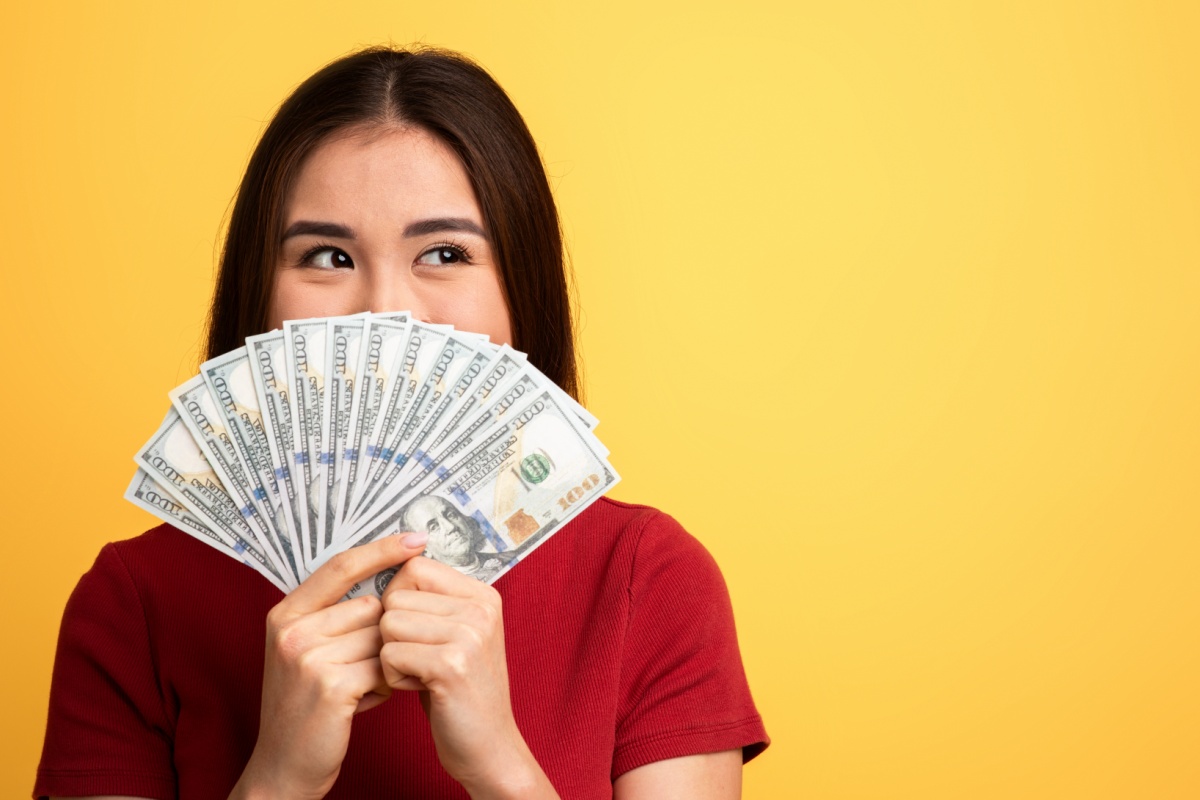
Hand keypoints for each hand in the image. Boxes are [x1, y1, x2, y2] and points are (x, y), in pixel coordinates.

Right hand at [230, 533, 427, 799]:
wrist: (284, 766)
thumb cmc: (306, 707)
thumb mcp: (305, 652)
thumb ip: (335, 616)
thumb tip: (388, 584)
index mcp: (285, 614)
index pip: (341, 566)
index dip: (381, 550)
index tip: (417, 538)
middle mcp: (292, 630)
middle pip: (370, 608)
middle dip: (379, 638)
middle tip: (356, 671)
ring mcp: (308, 657)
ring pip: (381, 639)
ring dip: (382, 665)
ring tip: (356, 689)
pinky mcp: (330, 685)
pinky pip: (383, 669)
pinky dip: (383, 687)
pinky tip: (360, 703)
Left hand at [379, 556, 557, 798]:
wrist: (488, 747)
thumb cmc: (460, 691)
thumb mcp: (455, 634)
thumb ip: (431, 602)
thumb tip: (383, 567)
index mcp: (482, 594)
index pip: (414, 567)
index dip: (398, 598)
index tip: (414, 629)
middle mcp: (481, 607)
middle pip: (395, 597)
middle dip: (393, 634)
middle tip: (421, 660)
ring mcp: (469, 634)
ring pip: (388, 624)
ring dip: (392, 657)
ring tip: (421, 674)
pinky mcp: (451, 663)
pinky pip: (389, 655)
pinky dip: (394, 678)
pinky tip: (420, 690)